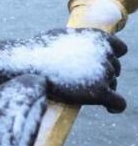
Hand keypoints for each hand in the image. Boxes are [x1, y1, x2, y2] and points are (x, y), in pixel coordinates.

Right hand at [6, 28, 126, 112]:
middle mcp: (104, 53)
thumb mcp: (61, 37)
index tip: (99, 64)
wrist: (26, 63)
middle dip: (102, 74)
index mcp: (98, 37)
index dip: (110, 57)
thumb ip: (79, 41)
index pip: (120, 49)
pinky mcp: (100, 91)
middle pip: (115, 68)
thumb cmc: (38, 50)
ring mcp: (103, 72)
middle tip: (80, 80)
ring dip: (102, 88)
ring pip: (113, 84)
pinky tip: (109, 109)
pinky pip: (118, 103)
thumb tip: (85, 47)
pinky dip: (115, 106)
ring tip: (79, 90)